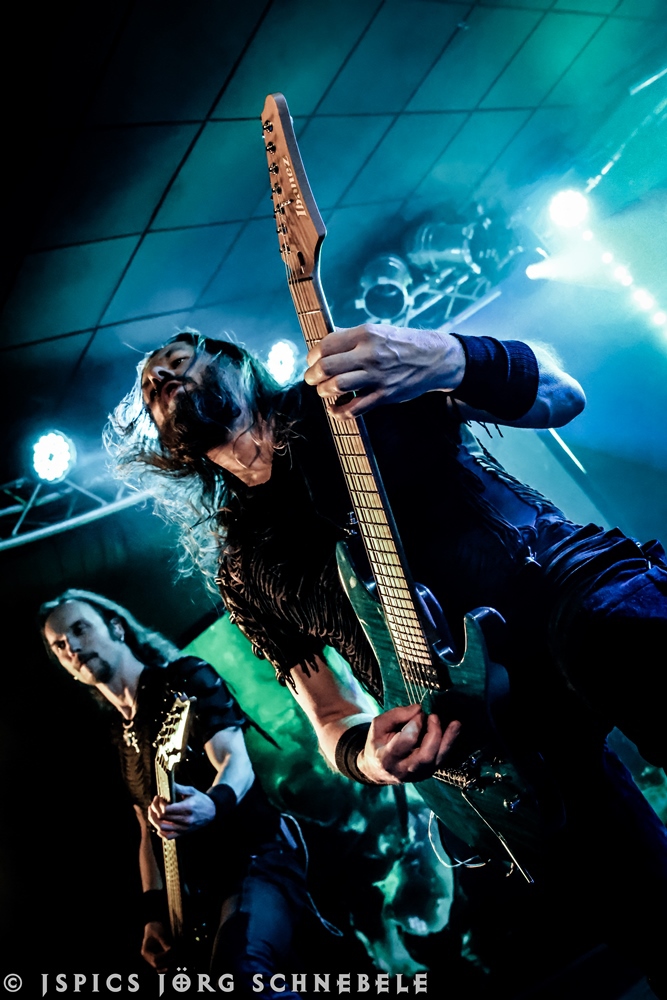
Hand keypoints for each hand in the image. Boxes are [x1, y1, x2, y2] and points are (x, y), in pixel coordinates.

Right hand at [141, 921, 171, 971]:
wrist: (153, 927)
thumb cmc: (155, 929)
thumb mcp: (159, 934)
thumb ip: (164, 943)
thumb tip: (170, 950)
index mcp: (145, 951)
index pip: (155, 959)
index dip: (164, 956)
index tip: (171, 949)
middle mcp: (147, 957)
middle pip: (156, 964)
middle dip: (166, 961)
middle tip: (174, 955)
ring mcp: (151, 958)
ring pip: (158, 967)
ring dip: (166, 964)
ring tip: (174, 959)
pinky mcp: (156, 958)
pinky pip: (160, 966)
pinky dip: (165, 966)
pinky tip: (171, 966)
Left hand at [148, 784, 215, 838]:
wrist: (212, 811)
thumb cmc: (200, 800)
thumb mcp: (191, 791)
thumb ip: (178, 788)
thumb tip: (167, 784)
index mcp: (187, 808)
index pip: (166, 810)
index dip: (159, 803)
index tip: (159, 797)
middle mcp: (185, 820)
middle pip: (162, 818)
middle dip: (154, 808)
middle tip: (154, 802)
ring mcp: (184, 828)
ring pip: (162, 828)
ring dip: (154, 819)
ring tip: (153, 811)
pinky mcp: (183, 833)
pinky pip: (168, 836)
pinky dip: (160, 831)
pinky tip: (158, 823)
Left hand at [304, 324, 464, 418]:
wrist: (435, 358)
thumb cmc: (403, 344)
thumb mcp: (378, 330)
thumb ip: (351, 336)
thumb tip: (324, 343)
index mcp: (365, 334)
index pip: (326, 345)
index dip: (312, 356)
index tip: (312, 362)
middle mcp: (370, 354)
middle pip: (327, 367)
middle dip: (312, 376)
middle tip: (311, 379)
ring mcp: (377, 376)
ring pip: (337, 386)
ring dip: (323, 392)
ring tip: (324, 392)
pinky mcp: (385, 395)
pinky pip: (355, 408)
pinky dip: (339, 412)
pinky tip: (335, 409)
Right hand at [357, 704, 459, 783]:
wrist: (379, 769)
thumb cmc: (378, 743)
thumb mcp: (379, 726)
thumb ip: (396, 715)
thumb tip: (419, 709)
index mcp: (387, 758)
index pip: (404, 744)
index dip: (414, 726)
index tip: (418, 714)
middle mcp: (404, 770)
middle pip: (425, 756)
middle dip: (433, 734)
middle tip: (433, 716)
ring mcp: (419, 774)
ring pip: (438, 760)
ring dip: (448, 740)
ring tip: (455, 723)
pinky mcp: (429, 772)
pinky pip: (443, 758)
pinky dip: (450, 742)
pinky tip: (455, 728)